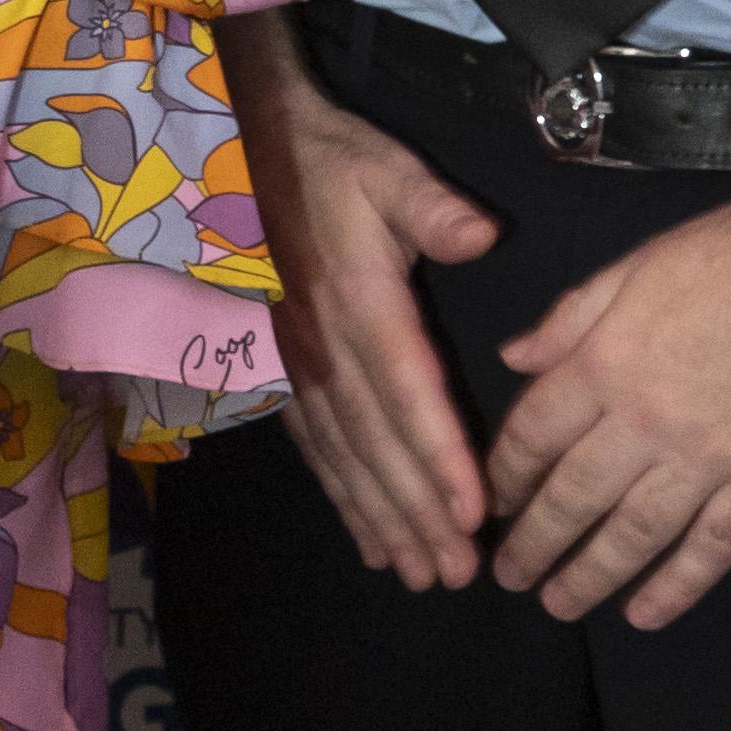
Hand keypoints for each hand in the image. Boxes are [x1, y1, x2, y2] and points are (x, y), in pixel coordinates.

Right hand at [252, 46, 504, 590]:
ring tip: (421, 574)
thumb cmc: (331, 164)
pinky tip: (370, 539)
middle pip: (379, 444)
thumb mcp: (385, 169)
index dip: (440, 454)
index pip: (408, 390)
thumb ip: (431, 207)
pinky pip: (315, 448)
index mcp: (360, 303)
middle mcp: (326, 348)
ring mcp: (299, 366)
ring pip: (345, 458)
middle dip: (418, 512)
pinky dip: (343, 498)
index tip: (474, 512)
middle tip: (459, 572)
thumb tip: (482, 234)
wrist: (248, 156)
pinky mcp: (285, 372)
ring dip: (383, 519)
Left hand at [483, 189, 730, 628]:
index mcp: (604, 363)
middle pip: (574, 495)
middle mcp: (645, 420)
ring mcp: (709, 457)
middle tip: (509, 577)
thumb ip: (570, 318)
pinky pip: (714, 545)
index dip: (504, 477)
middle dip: (535, 542)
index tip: (488, 507)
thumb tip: (511, 358)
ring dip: (591, 575)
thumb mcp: (634, 266)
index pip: (533, 435)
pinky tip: (646, 614)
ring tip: (559, 605)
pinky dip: (677, 585)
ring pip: (636, 532)